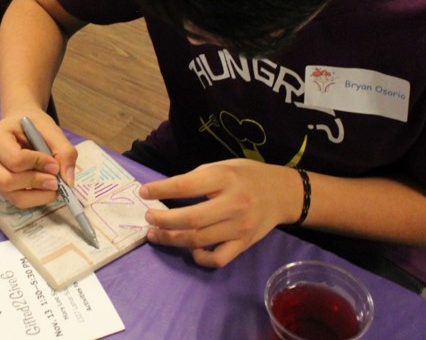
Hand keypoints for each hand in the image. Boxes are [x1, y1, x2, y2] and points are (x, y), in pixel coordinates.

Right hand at [0, 112, 77, 208]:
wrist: (19, 126)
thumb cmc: (33, 126)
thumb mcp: (51, 131)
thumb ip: (64, 152)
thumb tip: (67, 181)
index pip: (15, 160)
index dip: (38, 165)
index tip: (54, 164)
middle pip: (7, 181)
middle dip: (36, 183)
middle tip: (56, 181)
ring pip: (11, 195)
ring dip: (38, 195)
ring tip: (54, 186)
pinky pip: (15, 200)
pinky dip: (35, 198)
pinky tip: (44, 188)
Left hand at [139, 159, 299, 267]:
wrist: (282, 193)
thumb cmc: (247, 176)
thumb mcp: (222, 166)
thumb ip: (197, 178)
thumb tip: (165, 192)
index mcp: (225, 178)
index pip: (186, 186)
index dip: (161, 190)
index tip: (143, 193)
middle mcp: (233, 204)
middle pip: (190, 219)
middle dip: (163, 221)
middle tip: (148, 218)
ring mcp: (239, 227)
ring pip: (198, 240)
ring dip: (171, 239)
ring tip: (155, 234)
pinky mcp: (244, 244)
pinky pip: (217, 258)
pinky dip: (199, 258)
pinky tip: (189, 250)